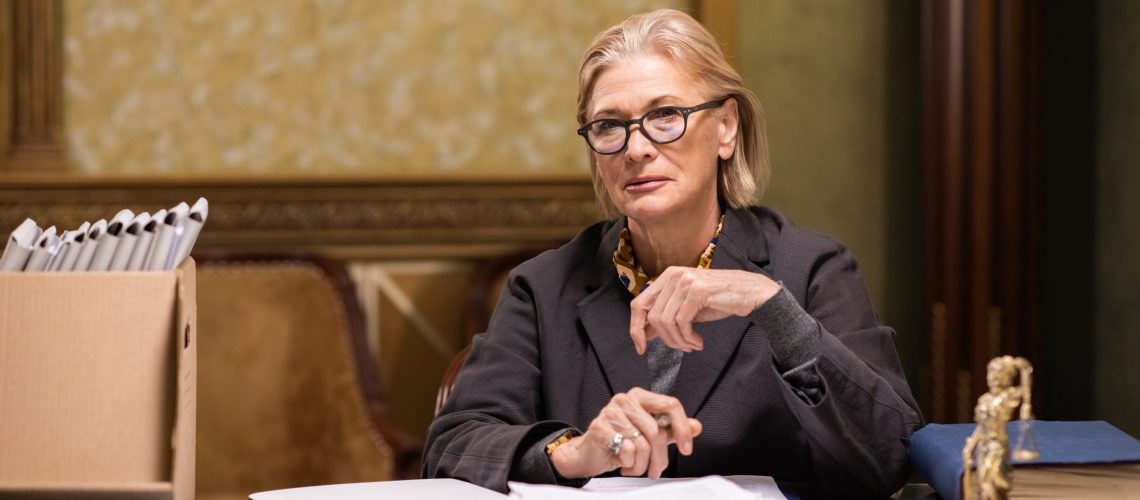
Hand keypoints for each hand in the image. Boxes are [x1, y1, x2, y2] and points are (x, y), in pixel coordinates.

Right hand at [550, 387, 702, 478]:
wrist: (588, 453)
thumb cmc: (620, 442)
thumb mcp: (649, 435)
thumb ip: (671, 429)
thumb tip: (696, 426)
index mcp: (639, 396)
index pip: (670, 404)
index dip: (682, 428)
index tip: (686, 449)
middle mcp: (625, 399)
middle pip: (657, 431)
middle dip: (660, 457)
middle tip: (656, 470)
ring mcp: (610, 412)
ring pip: (643, 444)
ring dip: (642, 464)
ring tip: (634, 466)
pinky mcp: (600, 428)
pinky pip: (627, 450)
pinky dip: (629, 464)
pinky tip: (622, 463)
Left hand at [629, 268, 779, 353]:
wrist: (751, 293)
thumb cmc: (720, 301)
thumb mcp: (687, 308)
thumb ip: (665, 316)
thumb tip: (642, 333)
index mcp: (667, 276)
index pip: (638, 304)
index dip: (635, 329)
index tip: (640, 348)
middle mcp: (673, 275)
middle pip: (652, 316)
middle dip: (664, 339)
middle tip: (681, 348)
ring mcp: (685, 281)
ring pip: (666, 321)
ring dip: (678, 340)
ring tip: (692, 345)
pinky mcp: (697, 291)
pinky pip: (682, 322)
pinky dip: (688, 338)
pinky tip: (698, 342)